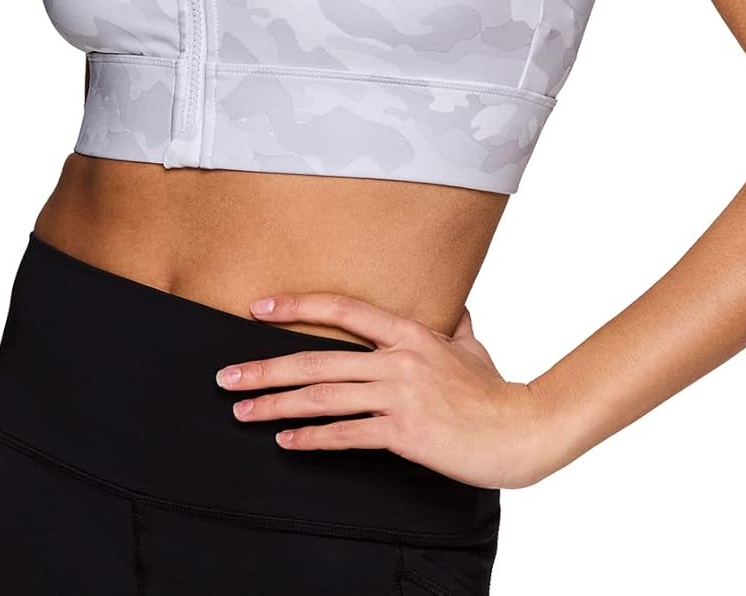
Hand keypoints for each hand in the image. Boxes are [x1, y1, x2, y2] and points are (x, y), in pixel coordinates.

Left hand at [214, 291, 547, 489]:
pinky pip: (347, 434)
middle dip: (265, 367)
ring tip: (243, 411)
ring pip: (324, 395)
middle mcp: (399, 358)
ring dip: (277, 405)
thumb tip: (451, 304)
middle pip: (318, 357)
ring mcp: (401, 395)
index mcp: (411, 332)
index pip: (344, 309)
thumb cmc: (494, 389)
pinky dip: (312, 438)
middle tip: (226, 376)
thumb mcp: (471, 345)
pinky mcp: (404, 432)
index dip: (298, 306)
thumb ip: (454, 323)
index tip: (259, 310)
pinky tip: (286, 441)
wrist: (519, 429)